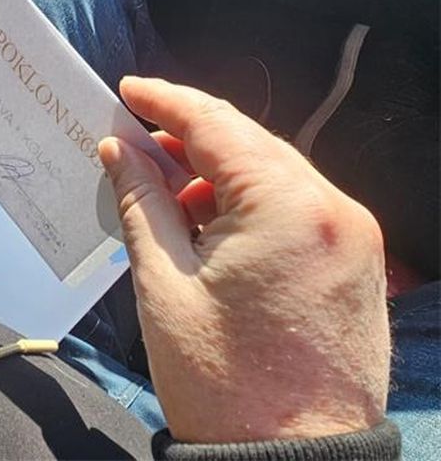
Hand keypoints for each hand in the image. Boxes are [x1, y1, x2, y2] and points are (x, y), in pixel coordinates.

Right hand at [98, 77, 388, 443]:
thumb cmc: (224, 382)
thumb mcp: (164, 283)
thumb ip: (142, 201)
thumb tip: (119, 150)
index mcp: (288, 206)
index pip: (217, 125)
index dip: (165, 102)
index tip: (128, 90)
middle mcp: (333, 208)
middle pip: (249, 144)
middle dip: (188, 139)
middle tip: (135, 144)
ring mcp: (352, 236)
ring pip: (272, 174)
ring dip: (216, 174)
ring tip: (164, 195)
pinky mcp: (354, 262)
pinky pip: (294, 207)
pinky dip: (247, 204)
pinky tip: (207, 224)